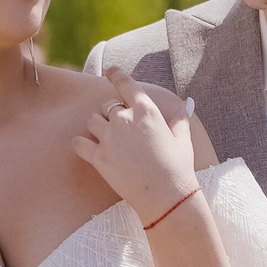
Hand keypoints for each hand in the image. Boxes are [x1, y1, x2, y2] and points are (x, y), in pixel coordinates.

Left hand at [73, 68, 197, 224]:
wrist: (167, 196)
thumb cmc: (178, 168)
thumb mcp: (183, 139)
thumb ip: (181, 119)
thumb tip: (188, 104)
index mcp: (146, 111)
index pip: (126, 84)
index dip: (116, 74)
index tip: (109, 70)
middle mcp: (125, 119)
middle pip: (106, 105)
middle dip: (110, 114)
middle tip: (118, 130)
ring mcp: (110, 137)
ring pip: (92, 121)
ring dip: (97, 127)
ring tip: (106, 140)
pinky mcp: (98, 157)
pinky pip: (79, 143)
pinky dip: (81, 144)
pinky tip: (86, 149)